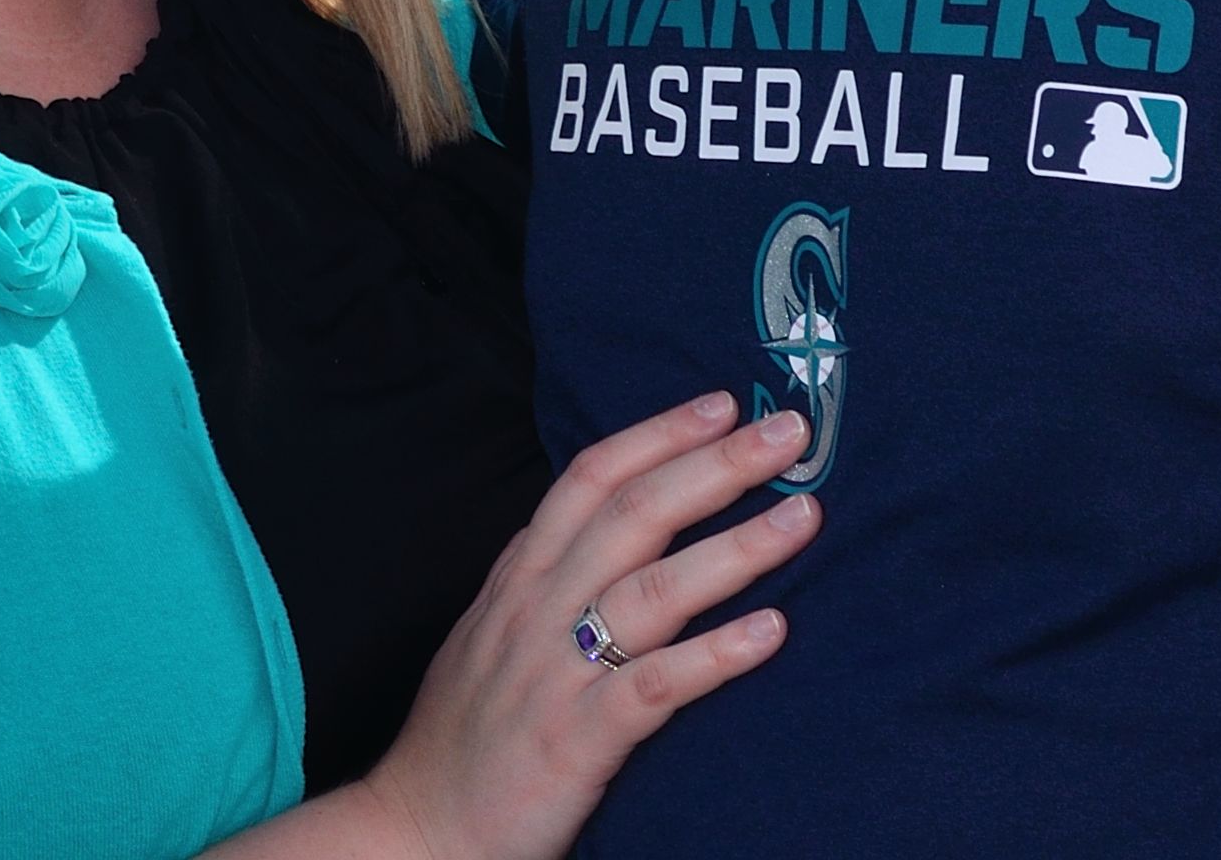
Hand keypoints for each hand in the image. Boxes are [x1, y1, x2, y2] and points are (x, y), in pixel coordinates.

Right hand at [343, 393, 813, 859]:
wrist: (417, 830)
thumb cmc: (465, 734)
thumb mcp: (489, 632)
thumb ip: (543, 576)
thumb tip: (609, 523)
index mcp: (520, 578)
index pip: (590, 479)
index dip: (659, 434)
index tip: (723, 403)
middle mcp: (537, 610)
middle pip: (636, 515)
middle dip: (718, 466)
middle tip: (791, 433)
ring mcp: (557, 674)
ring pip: (655, 589)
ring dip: (737, 547)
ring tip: (803, 516)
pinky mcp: (577, 741)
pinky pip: (656, 686)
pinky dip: (717, 655)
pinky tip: (773, 633)